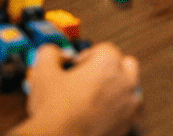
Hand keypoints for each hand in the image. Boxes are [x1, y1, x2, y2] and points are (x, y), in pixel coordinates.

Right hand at [14, 42, 141, 135]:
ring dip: (116, 89)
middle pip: (125, 65)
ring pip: (130, 88)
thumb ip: (51, 54)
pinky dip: (117, 110)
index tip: (76, 66)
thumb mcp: (43, 73)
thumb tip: (57, 54)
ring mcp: (130, 104)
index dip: (87, 56)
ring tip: (94, 98)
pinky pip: (128, 110)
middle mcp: (125, 81)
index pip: (104, 49)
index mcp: (108, 63)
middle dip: (109, 68)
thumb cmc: (54, 111)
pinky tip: (98, 114)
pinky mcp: (128, 124)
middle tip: (89, 79)